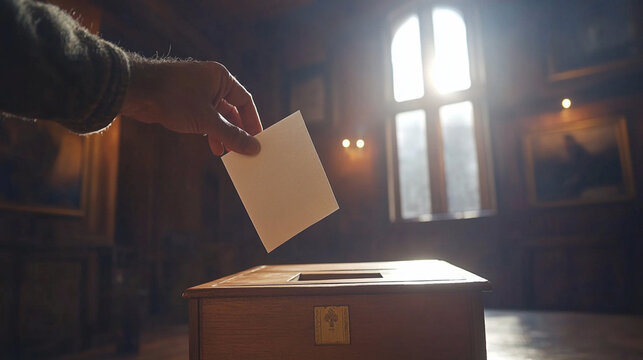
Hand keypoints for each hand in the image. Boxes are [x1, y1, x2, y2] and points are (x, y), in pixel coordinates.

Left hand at [121, 56, 261, 155]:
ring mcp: (197, 92)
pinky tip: (212, 146)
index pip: (245, 101)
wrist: (136, 91)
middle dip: (237, 131)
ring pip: (217, 117)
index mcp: (221, 78)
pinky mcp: (184, 102)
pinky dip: (209, 132)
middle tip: (243, 150)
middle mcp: (211, 83)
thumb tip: (253, 147)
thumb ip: (231, 135)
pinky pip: (204, 118)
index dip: (252, 121)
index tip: (257, 140)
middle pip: (232, 110)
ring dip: (223, 134)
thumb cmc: (173, 97)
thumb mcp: (207, 120)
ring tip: (227, 152)